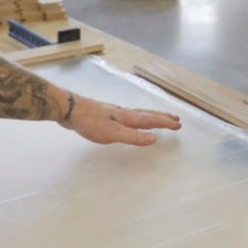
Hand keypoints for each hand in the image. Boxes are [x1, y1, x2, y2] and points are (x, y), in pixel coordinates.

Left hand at [59, 94, 180, 145]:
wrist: (69, 109)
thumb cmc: (90, 122)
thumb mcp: (113, 134)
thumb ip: (133, 137)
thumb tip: (154, 139)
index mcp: (128, 118)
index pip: (151, 120)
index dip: (165, 123)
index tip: (178, 124)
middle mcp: (124, 113)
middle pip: (147, 114)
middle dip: (162, 117)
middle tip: (175, 118)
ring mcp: (114, 112)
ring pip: (138, 113)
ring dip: (151, 116)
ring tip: (158, 117)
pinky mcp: (105, 114)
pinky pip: (128, 115)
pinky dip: (137, 117)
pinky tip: (130, 120)